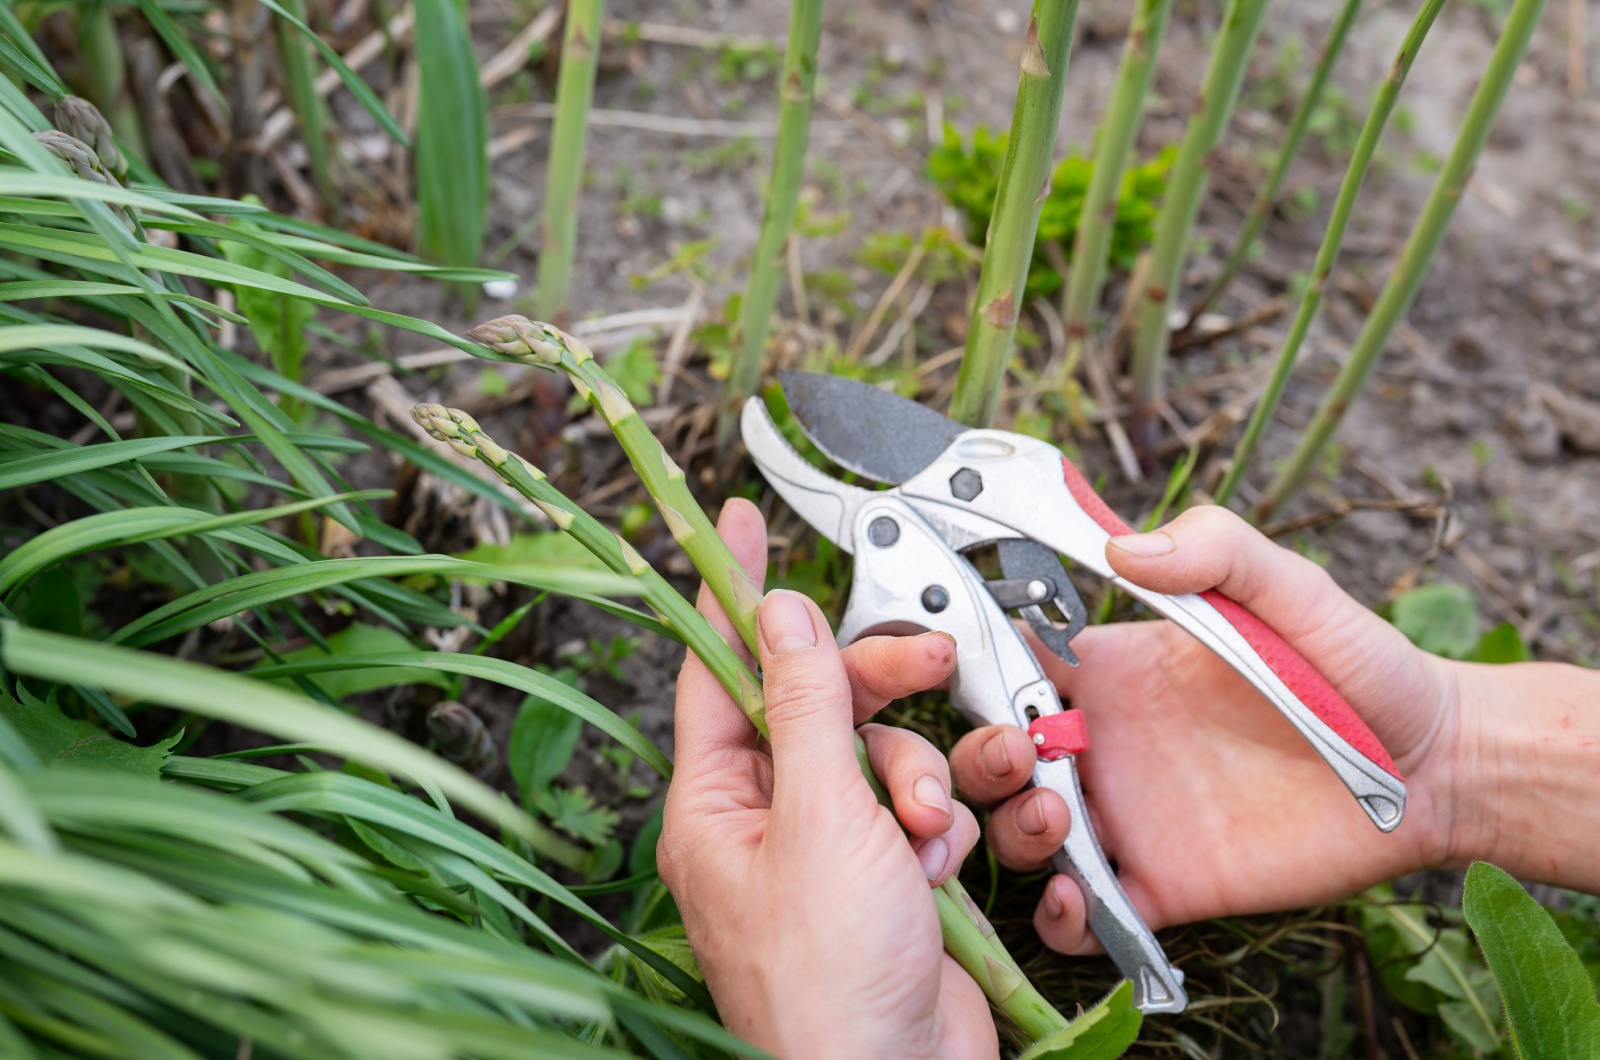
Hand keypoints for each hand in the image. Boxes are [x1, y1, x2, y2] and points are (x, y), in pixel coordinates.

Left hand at [659, 500, 997, 1059]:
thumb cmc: (830, 983)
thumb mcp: (821, 820)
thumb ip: (804, 707)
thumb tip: (780, 615)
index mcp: (716, 803)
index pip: (719, 667)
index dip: (733, 589)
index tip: (736, 521)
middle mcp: (765, 820)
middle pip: (818, 702)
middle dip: (878, 692)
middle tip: (929, 664)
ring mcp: (826, 851)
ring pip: (879, 753)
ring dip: (917, 780)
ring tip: (923, 835)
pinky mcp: (882, 878)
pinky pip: (913, 810)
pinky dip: (936, 828)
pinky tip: (937, 870)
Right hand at [950, 505, 1466, 954]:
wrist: (1431, 769)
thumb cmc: (1358, 667)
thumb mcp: (1291, 587)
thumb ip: (1217, 549)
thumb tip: (1125, 546)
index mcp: (1116, 669)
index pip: (1011, 659)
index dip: (973, 661)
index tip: (959, 663)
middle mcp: (1107, 743)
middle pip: (996, 752)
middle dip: (980, 756)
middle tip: (1020, 753)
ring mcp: (1130, 818)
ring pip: (1024, 834)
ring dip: (1013, 831)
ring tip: (1056, 820)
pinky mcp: (1164, 885)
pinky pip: (1085, 917)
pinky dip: (1060, 919)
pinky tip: (1080, 896)